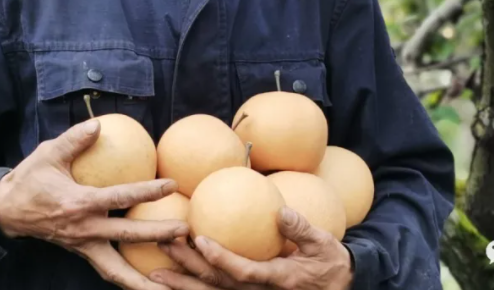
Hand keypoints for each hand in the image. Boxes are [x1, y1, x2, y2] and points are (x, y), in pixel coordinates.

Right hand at [0, 119, 188, 289]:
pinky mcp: (82, 252)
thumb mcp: (47, 154)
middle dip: (158, 236)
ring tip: (170, 288)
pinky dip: (128, 279)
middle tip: (186, 233)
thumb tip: (98, 125)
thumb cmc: (30, 179)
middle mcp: (84, 229)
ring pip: (117, 269)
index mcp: (79, 204)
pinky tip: (148, 283)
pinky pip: (108, 269)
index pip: (120, 197)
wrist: (6, 211)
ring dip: (142, 281)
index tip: (171, 185)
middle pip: (128, 236)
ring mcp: (83, 245)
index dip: (147, 191)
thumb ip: (74, 140)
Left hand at [150, 207, 352, 289]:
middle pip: (218, 284)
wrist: (338, 288)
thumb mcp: (324, 245)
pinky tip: (172, 281)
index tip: (201, 240)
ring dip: (183, 283)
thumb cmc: (329, 263)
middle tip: (165, 245)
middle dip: (189, 267)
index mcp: (278, 278)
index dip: (222, 258)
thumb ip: (302, 230)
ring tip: (155, 271)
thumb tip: (281, 211)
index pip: (244, 271)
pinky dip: (193, 289)